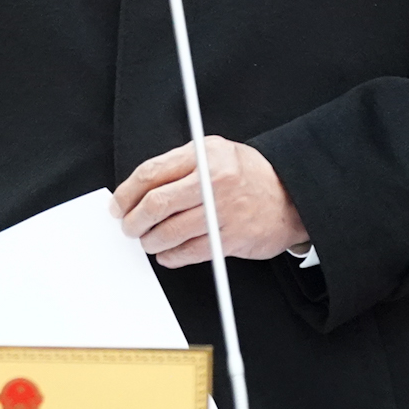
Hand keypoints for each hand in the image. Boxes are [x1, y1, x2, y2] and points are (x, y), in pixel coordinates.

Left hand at [110, 136, 307, 266]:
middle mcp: (213, 181)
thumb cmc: (248, 175)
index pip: (151, 173)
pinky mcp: (230, 239)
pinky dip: (171, 256)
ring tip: (148, 241)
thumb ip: (180, 163)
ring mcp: (222, 212)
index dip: (126, 192)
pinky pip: (189, 252)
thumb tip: (140, 187)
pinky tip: (168, 253)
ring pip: (169, 231)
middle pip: (156, 204)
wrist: (291, 197)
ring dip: (150, 241)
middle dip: (133, 220)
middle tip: (128, 226)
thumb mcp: (215, 152)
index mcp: (204, 155)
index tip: (117, 204)